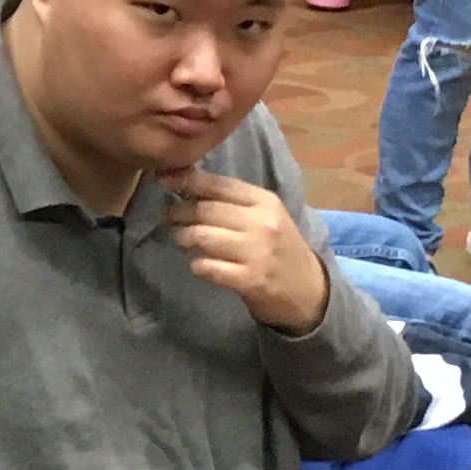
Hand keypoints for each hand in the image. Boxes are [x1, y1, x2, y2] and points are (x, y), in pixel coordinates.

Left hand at [165, 170, 329, 332]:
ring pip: (202, 237)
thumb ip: (230, 200)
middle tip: (169, 218)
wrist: (307, 289)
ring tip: (182, 239)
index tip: (164, 180)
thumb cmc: (278, 247)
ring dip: (184, 238)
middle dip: (178, 213)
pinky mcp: (250, 280)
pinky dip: (196, 265)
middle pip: (205, 210)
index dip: (186, 181)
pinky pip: (207, 267)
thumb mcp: (264, 215)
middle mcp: (261, 223)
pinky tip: (199, 264)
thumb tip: (183, 180)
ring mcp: (256, 252)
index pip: (218, 184)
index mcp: (264, 201)